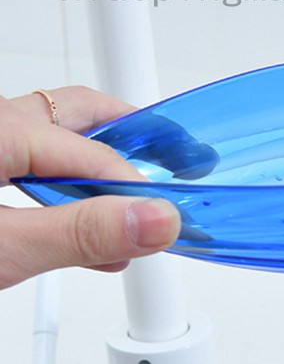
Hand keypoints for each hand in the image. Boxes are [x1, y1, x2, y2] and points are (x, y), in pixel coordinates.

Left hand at [0, 87, 179, 288]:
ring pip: (60, 140)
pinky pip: (34, 163)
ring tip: (144, 195)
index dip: (140, 191)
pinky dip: (69, 188)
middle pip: (84, 117)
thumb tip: (155, 219)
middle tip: (184, 162)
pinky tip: (91, 222)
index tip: (173, 224)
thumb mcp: (1, 246)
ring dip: (106, 170)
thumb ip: (78, 234)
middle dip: (139, 144)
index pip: (97, 154)